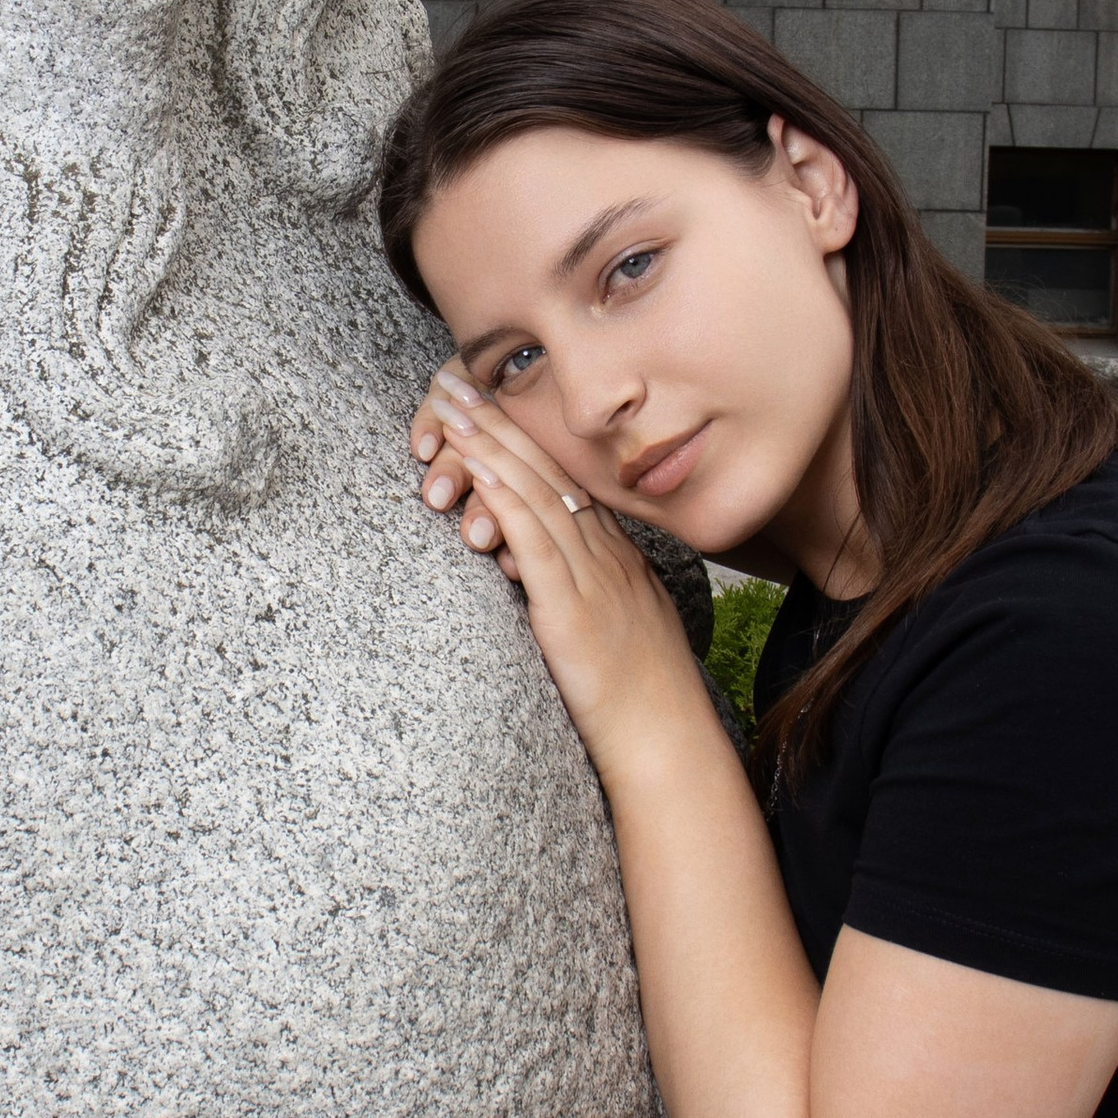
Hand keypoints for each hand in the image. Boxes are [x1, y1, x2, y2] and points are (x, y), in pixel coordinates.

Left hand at [408, 367, 713, 787]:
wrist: (666, 739)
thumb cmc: (641, 698)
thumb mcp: (617, 630)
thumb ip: (587, 595)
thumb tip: (550, 579)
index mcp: (615, 556)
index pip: (563, 479)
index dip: (522, 434)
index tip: (486, 398)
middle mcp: (604, 553)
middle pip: (545, 471)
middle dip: (497, 420)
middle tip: (454, 378)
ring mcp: (590, 577)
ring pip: (535, 494)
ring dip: (489, 444)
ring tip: (451, 405)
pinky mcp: (570, 608)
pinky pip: (534, 543)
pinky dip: (504, 500)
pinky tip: (477, 467)